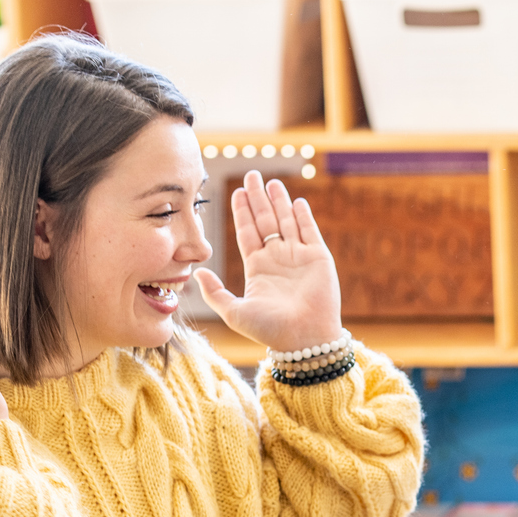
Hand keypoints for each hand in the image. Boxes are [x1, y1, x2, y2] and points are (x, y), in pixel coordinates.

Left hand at [193, 171, 341, 355]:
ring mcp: (299, 258)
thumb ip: (215, 292)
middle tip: (251, 176)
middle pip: (266, 221)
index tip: (236, 192)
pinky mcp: (319, 259)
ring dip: (279, 202)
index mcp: (258, 269)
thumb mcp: (234, 312)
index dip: (242, 213)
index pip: (248, 233)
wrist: (304, 340)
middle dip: (258, 199)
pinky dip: (303, 216)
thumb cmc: (270, 330)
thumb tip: (198, 272)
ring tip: (271, 182)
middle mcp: (278, 260)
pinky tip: (296, 201)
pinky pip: (309, 232)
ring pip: (286, 222)